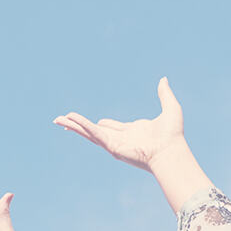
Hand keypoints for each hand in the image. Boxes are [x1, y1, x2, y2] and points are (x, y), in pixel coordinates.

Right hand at [54, 78, 186, 172]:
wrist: (170, 151)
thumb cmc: (173, 135)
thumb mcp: (170, 108)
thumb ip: (164, 94)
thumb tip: (163, 79)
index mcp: (132, 131)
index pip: (112, 126)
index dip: (104, 123)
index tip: (98, 122)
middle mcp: (121, 138)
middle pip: (95, 130)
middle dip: (79, 126)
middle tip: (66, 120)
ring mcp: (114, 142)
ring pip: (88, 132)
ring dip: (73, 125)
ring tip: (57, 120)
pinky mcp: (110, 145)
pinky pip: (92, 133)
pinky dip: (80, 126)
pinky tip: (70, 119)